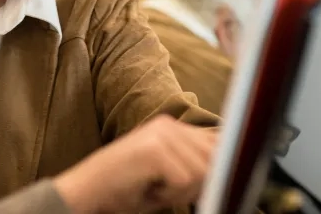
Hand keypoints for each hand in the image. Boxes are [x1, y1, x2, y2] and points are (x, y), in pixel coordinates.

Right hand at [54, 115, 217, 213]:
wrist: (88, 190)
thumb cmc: (126, 187)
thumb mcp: (167, 171)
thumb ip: (195, 162)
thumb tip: (233, 164)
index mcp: (173, 126)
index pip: (219, 141)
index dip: (220, 165)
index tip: (213, 180)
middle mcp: (168, 125)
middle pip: (214, 159)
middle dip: (197, 184)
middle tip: (166, 188)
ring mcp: (161, 135)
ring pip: (201, 173)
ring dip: (181, 192)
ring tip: (155, 188)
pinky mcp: (154, 150)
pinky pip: (184, 182)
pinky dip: (169, 196)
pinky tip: (148, 189)